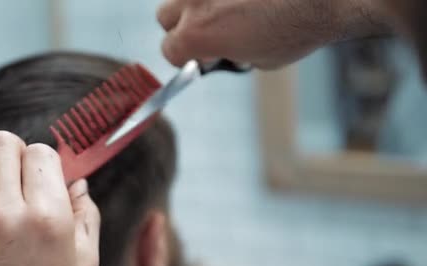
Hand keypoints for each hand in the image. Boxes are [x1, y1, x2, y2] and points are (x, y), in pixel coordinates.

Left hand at [0, 131, 99, 265]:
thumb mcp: (86, 261)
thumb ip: (86, 212)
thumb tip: (77, 181)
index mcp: (48, 218)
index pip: (41, 152)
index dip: (47, 161)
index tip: (47, 175)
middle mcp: (5, 214)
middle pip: (1, 143)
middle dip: (16, 153)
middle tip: (22, 175)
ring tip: (4, 203)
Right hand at [157, 0, 389, 68]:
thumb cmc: (299, 29)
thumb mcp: (259, 60)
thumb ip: (229, 54)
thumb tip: (225, 49)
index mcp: (197, 34)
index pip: (169, 49)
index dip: (185, 57)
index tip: (201, 56)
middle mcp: (194, 1)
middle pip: (165, 16)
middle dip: (182, 26)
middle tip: (210, 30)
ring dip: (198, 4)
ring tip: (230, 8)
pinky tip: (246, 1)